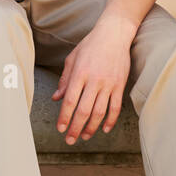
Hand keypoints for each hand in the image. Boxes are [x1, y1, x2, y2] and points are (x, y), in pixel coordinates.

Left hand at [51, 20, 132, 144]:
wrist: (114, 34)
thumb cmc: (90, 45)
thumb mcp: (72, 59)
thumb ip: (64, 80)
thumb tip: (56, 98)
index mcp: (80, 73)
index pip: (70, 101)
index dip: (64, 117)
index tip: (60, 129)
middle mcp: (94, 80)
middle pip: (84, 111)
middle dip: (76, 128)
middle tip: (70, 140)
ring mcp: (109, 84)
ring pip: (99, 112)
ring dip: (91, 128)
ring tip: (84, 137)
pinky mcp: (120, 85)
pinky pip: (115, 107)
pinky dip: (110, 121)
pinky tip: (104, 129)